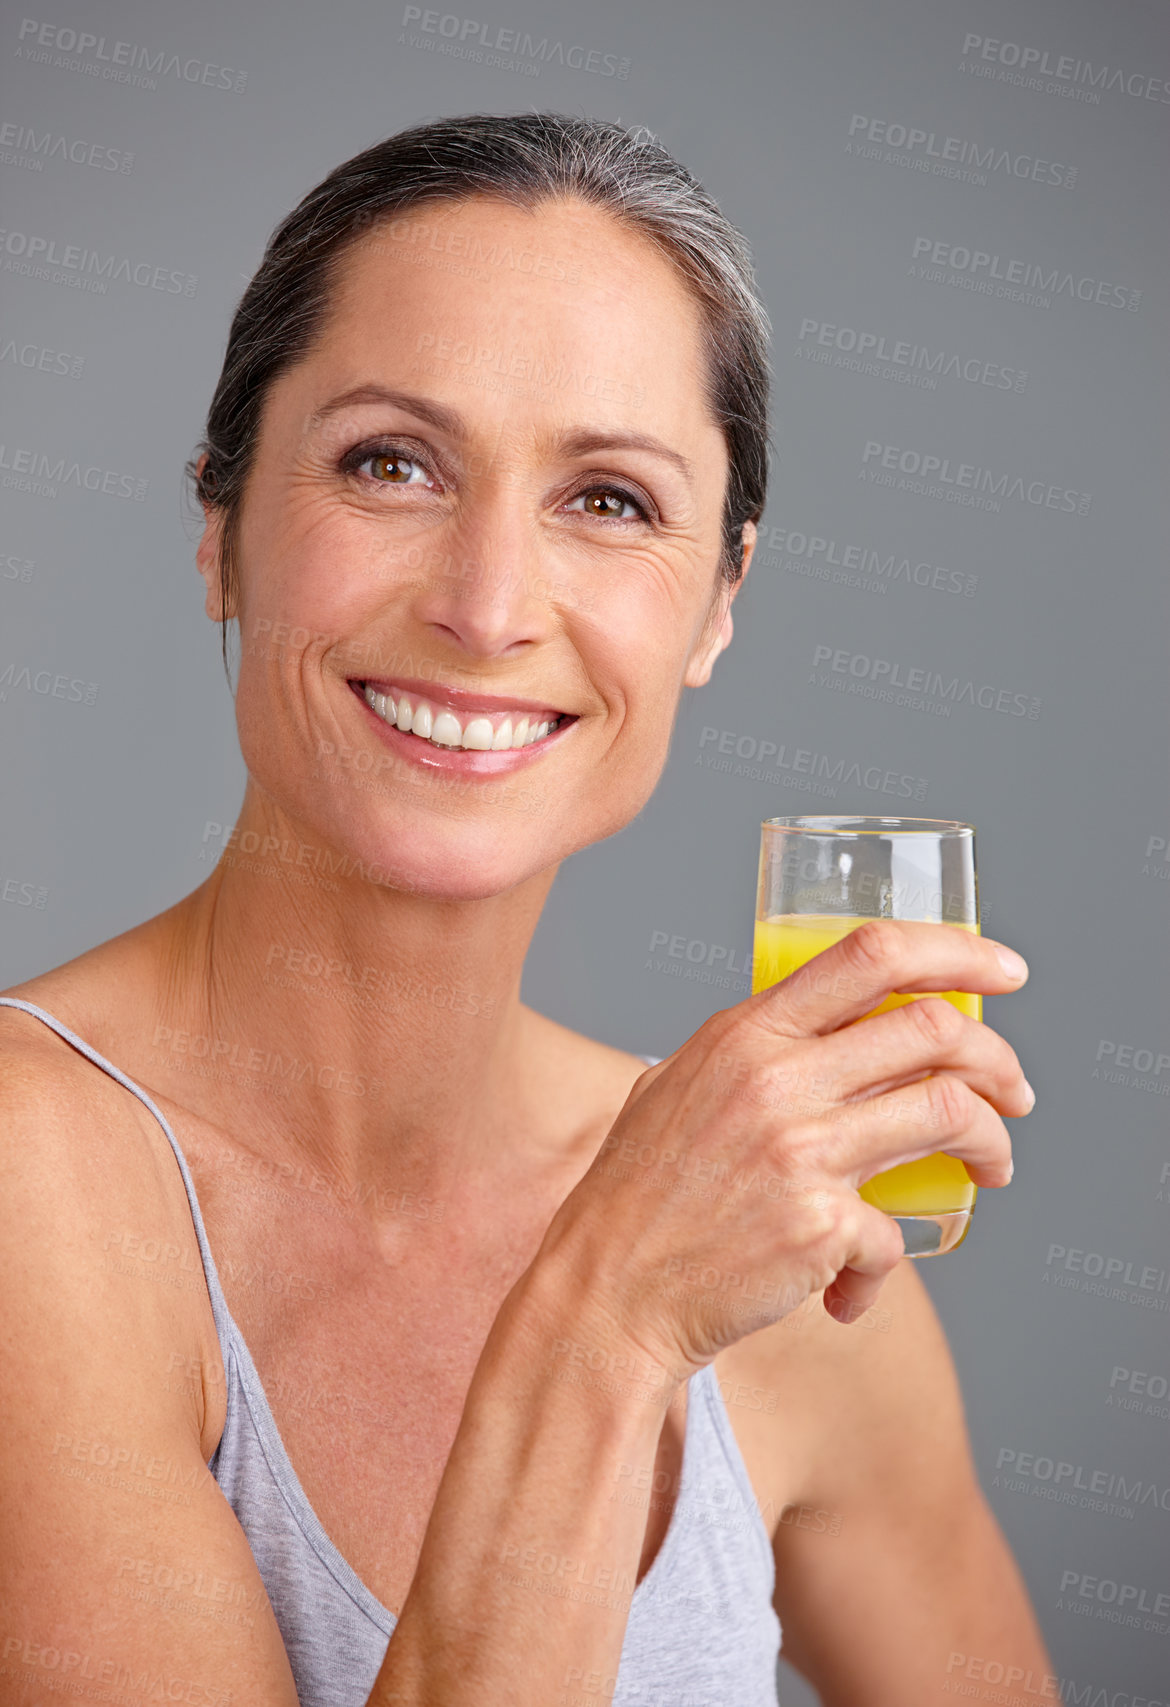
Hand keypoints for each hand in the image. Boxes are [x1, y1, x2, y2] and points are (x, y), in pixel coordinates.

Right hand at [536, 919, 1032, 1382]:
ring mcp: (801, 1151)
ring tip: (992, 1166)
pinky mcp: (818, 1226)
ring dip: (992, 1139)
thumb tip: (814, 1039)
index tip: (1004, 971)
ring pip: (949, 1111)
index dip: (957, 951)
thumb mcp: (675, 1087)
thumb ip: (745, 1056)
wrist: (602, 1294)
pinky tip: (855, 1288)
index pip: (871, 952)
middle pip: (933, 1028)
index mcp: (745, 1032)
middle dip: (998, 1059)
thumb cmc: (634, 1197)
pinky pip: (895, 1234)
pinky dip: (886, 1265)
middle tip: (1014, 1090)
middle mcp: (777, 1078)